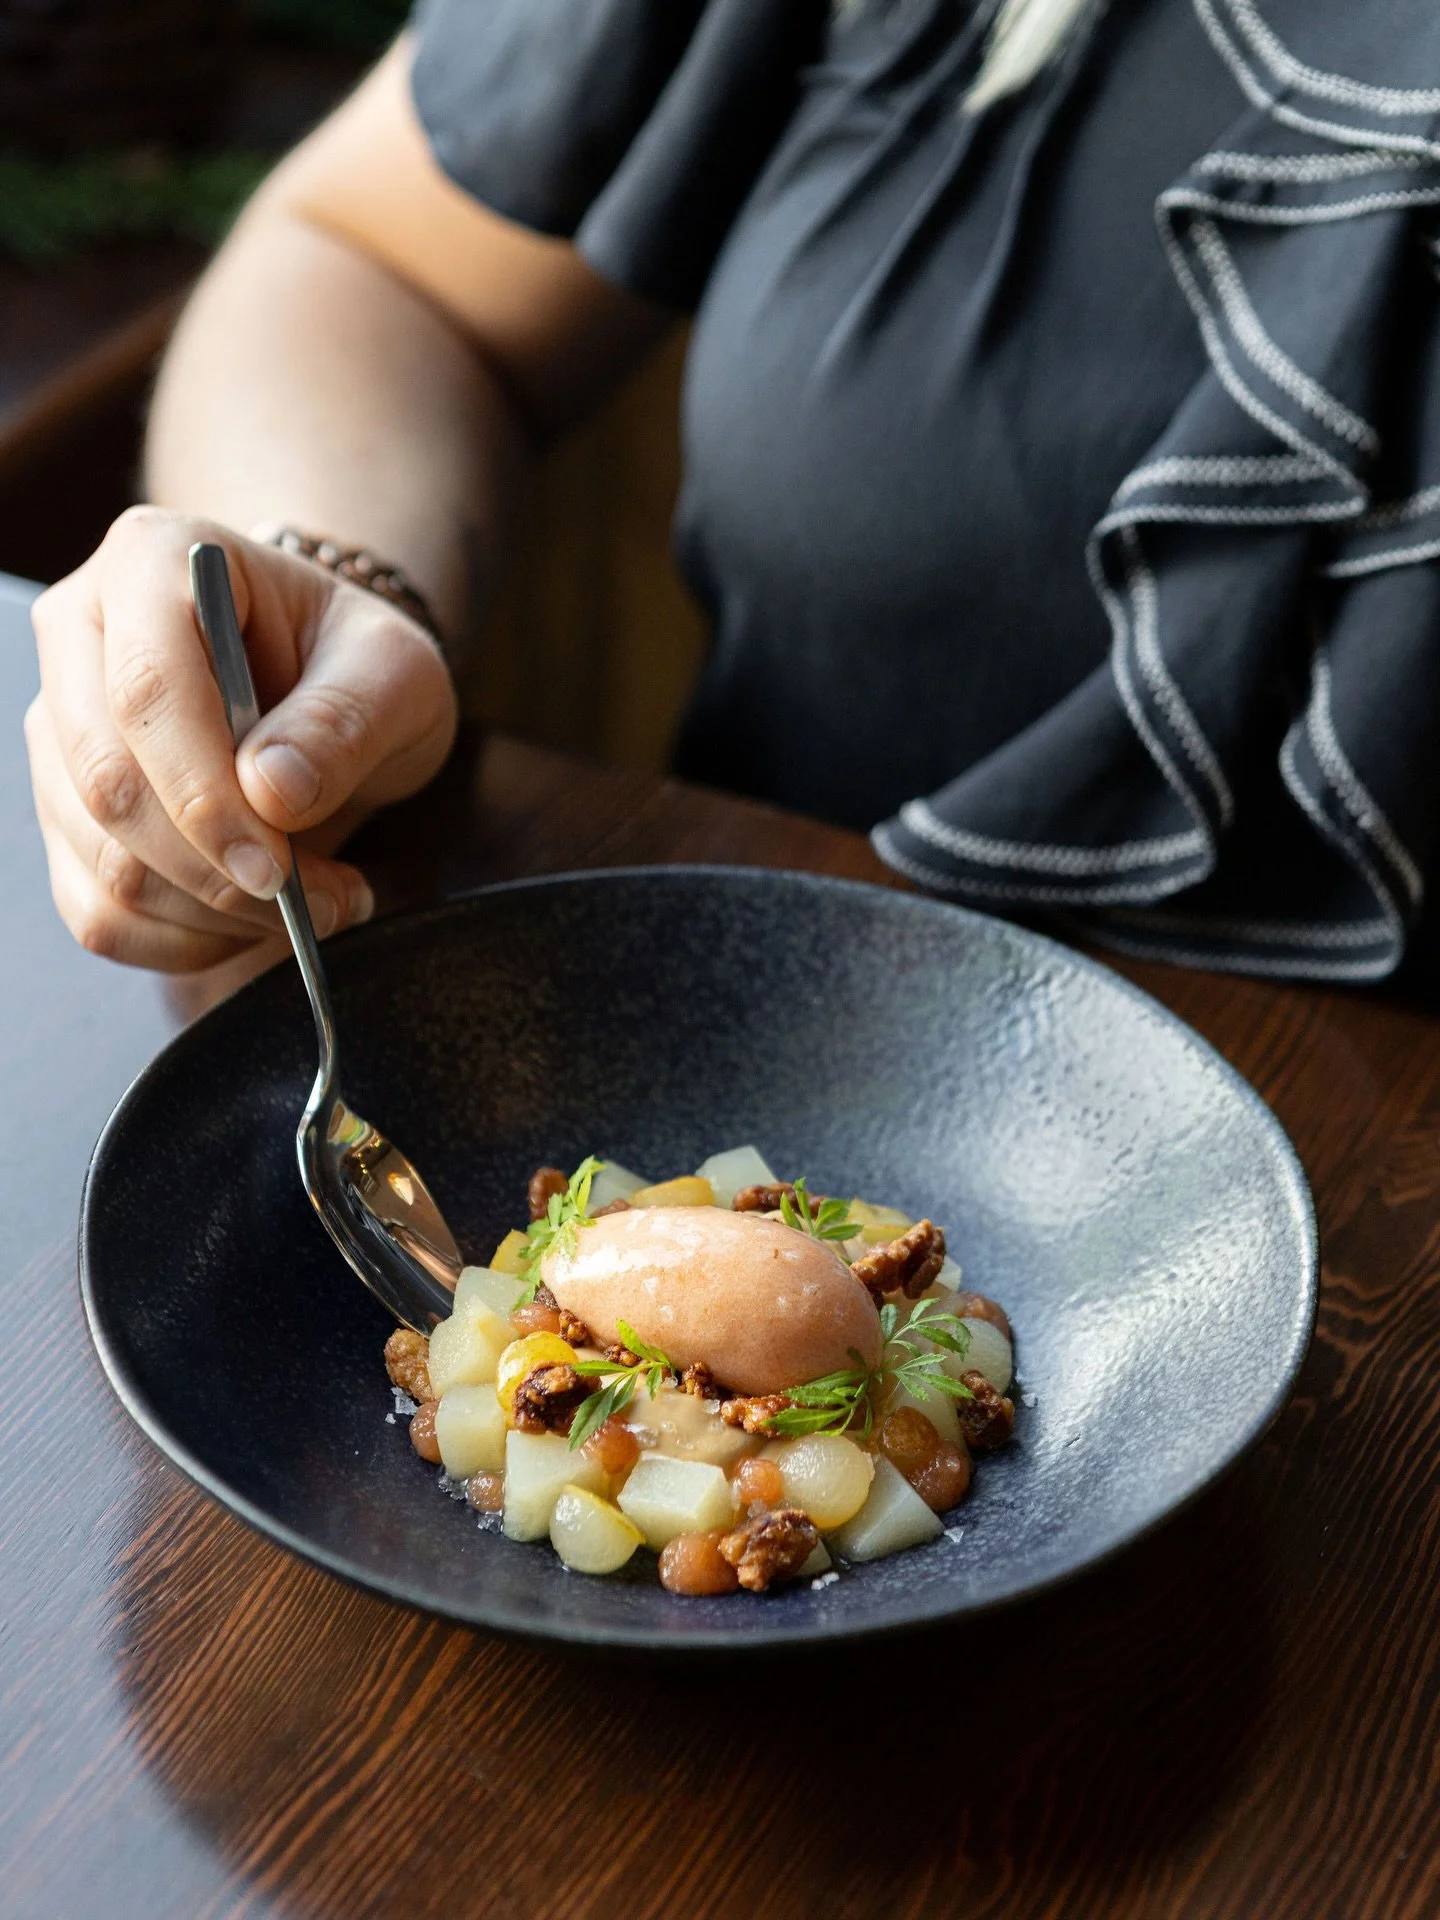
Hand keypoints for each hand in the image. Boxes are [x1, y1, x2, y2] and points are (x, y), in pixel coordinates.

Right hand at [25, 506, 456, 972]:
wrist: (331, 692)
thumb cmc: (357, 665)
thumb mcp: (395, 674)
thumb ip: (343, 720)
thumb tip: (271, 790)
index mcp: (150, 561)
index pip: (146, 692)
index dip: (204, 795)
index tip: (278, 869)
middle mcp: (80, 636)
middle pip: (111, 787)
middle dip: (220, 873)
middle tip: (325, 901)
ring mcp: (60, 731)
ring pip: (105, 864)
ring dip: (218, 916)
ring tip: (317, 901)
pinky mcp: (65, 814)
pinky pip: (100, 913)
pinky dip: (186, 942)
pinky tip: (257, 922)